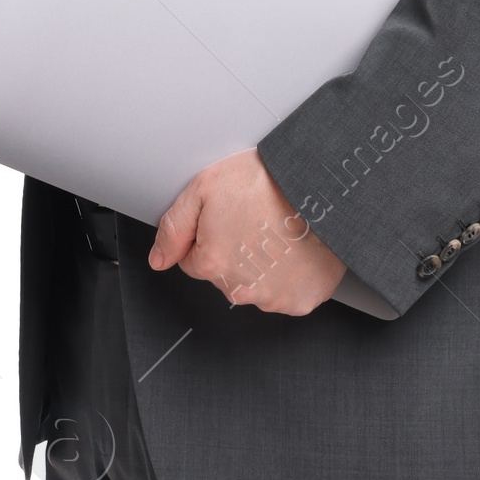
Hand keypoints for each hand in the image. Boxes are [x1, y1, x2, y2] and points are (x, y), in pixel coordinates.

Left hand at [149, 148, 346, 314]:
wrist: (320, 183)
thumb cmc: (269, 180)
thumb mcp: (206, 186)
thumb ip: (174, 226)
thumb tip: (158, 259)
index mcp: (211, 263)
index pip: (194, 259)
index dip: (210, 232)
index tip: (230, 214)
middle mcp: (239, 289)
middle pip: (225, 273)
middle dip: (235, 248)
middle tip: (256, 217)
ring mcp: (273, 298)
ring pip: (256, 284)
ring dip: (264, 263)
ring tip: (280, 228)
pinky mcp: (303, 299)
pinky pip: (289, 291)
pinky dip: (292, 273)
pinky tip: (297, 245)